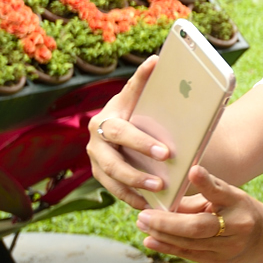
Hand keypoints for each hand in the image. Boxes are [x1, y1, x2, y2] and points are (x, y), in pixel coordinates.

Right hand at [87, 58, 169, 209]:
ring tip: (159, 190)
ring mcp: (96, 156)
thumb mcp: (145, 95)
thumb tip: (156, 60)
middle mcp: (97, 136)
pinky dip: (130, 197)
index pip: (123, 131)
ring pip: (111, 176)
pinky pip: (113, 189)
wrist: (132, 122)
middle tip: (164, 181)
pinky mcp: (100, 172)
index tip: (166, 154)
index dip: (142, 143)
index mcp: (110, 115)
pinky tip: (148, 203)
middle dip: (138, 168)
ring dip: (134, 185)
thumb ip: (146, 82)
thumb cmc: (142, 107)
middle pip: (114, 158)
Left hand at [134, 166, 262, 262]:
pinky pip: (190, 255)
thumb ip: (198, 199)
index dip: (206, 183)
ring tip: (142, 224)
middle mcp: (237, 226)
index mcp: (238, 203)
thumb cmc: (239, 210)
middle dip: (167, 222)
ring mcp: (229, 248)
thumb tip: (163, 202)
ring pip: (189, 244)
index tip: (193, 171)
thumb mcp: (227, 197)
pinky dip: (168, 247)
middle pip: (198, 227)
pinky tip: (150, 241)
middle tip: (143, 215)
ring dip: (161, 235)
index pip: (221, 192)